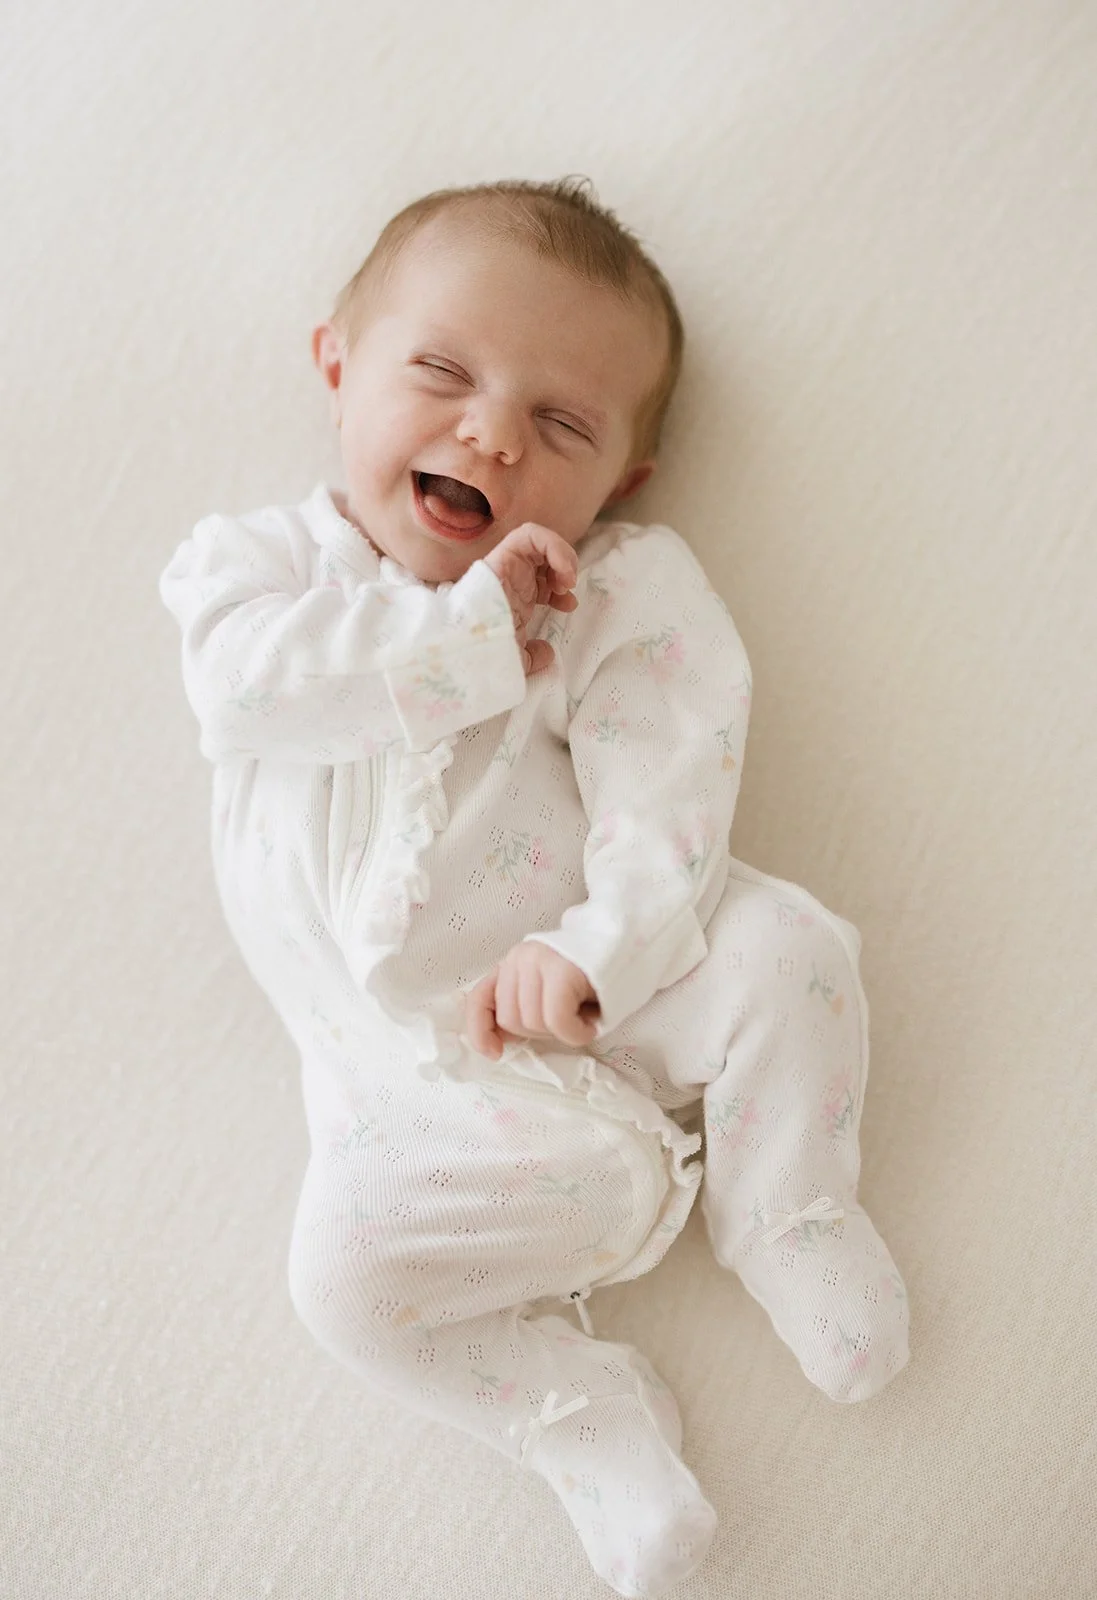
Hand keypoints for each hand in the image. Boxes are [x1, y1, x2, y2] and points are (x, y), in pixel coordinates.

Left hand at [465, 942, 599, 1060]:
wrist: (630, 948)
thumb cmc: (591, 979)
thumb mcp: (548, 993)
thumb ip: (522, 1008)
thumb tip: (501, 1040)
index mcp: (512, 964)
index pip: (480, 998)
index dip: (480, 1031)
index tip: (494, 1054)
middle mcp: (520, 957)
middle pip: (510, 1020)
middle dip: (539, 1033)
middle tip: (567, 1021)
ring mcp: (540, 960)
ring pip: (533, 1023)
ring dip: (561, 1034)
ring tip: (582, 1017)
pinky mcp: (562, 969)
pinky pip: (557, 1021)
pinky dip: (575, 1033)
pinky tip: (590, 1024)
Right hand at [484, 522, 578, 676]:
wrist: (471, 651)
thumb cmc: (487, 657)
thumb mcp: (516, 661)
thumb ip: (532, 658)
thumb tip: (547, 653)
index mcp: (513, 599)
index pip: (540, 581)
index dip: (561, 590)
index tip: (569, 606)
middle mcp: (510, 579)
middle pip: (542, 558)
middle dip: (565, 567)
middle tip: (568, 589)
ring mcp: (506, 566)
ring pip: (538, 540)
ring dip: (562, 554)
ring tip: (567, 578)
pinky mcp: (503, 556)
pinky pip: (531, 535)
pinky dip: (554, 545)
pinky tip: (563, 568)